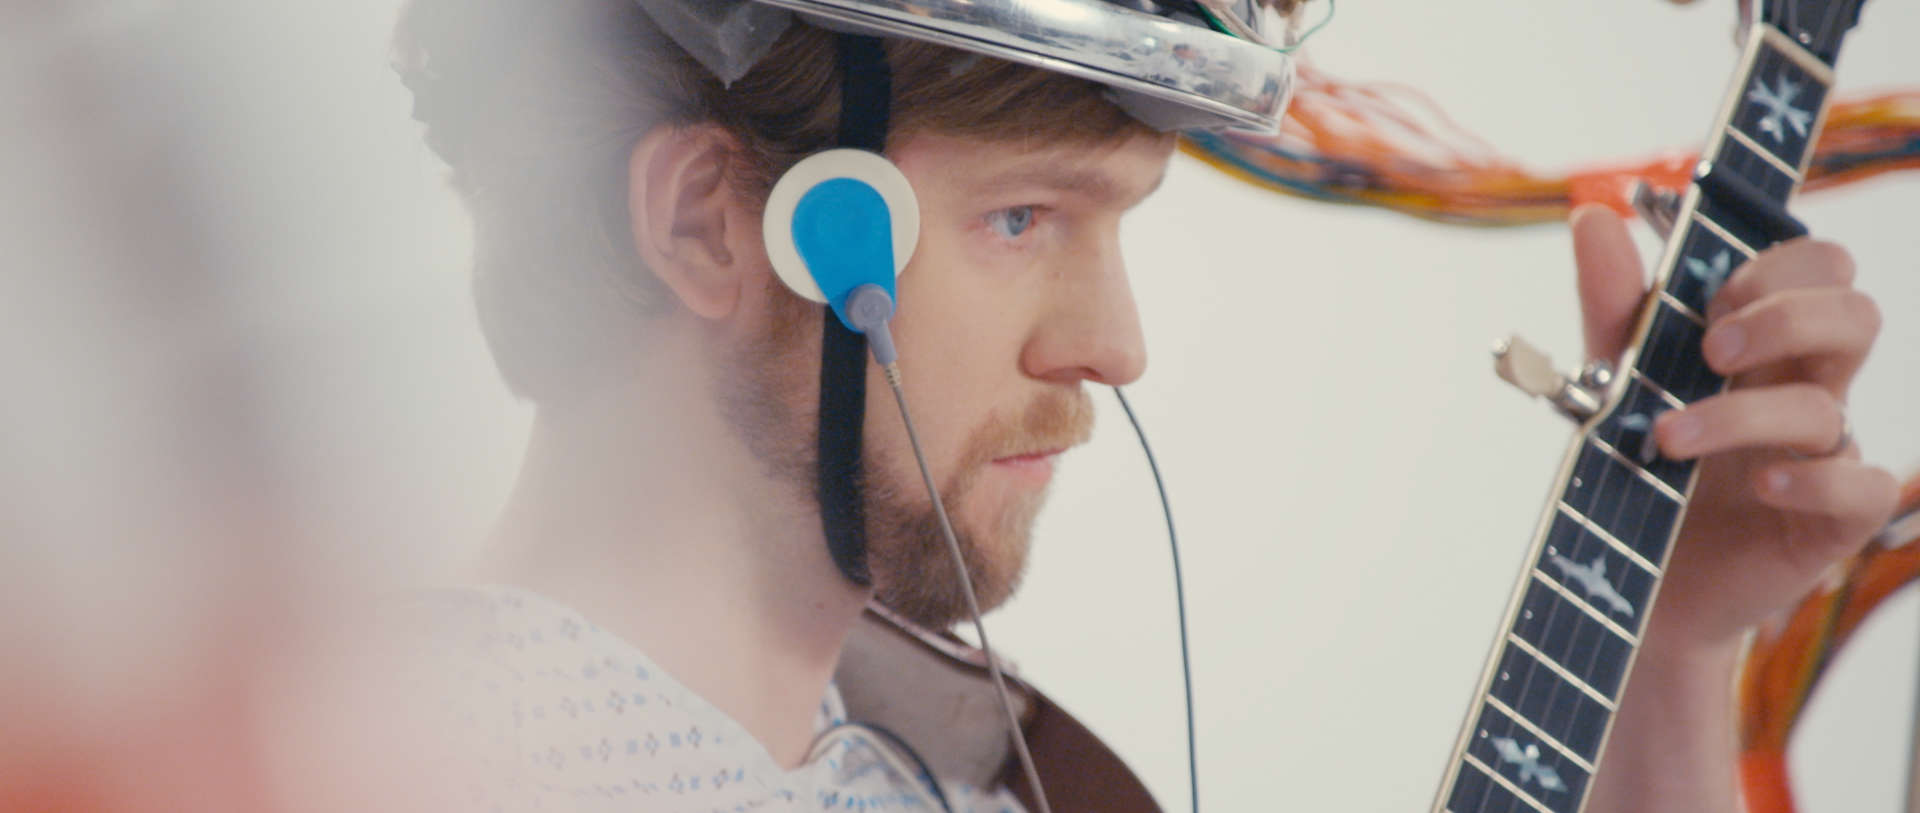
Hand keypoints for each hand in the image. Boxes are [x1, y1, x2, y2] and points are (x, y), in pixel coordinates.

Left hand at [1572, 203, 1897, 652]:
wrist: (1628, 579)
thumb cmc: (1636, 467)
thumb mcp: (1615, 378)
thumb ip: (1614, 303)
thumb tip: (1593, 213)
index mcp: (1765, 343)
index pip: (1817, 267)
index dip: (1780, 263)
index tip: (1712, 293)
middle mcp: (1804, 388)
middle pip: (1854, 315)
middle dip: (1786, 316)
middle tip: (1710, 348)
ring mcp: (1824, 454)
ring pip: (1829, 404)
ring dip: (1742, 414)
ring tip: (1666, 438)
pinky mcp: (1831, 520)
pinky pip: (1860, 487)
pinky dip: (1810, 480)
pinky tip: (1758, 484)